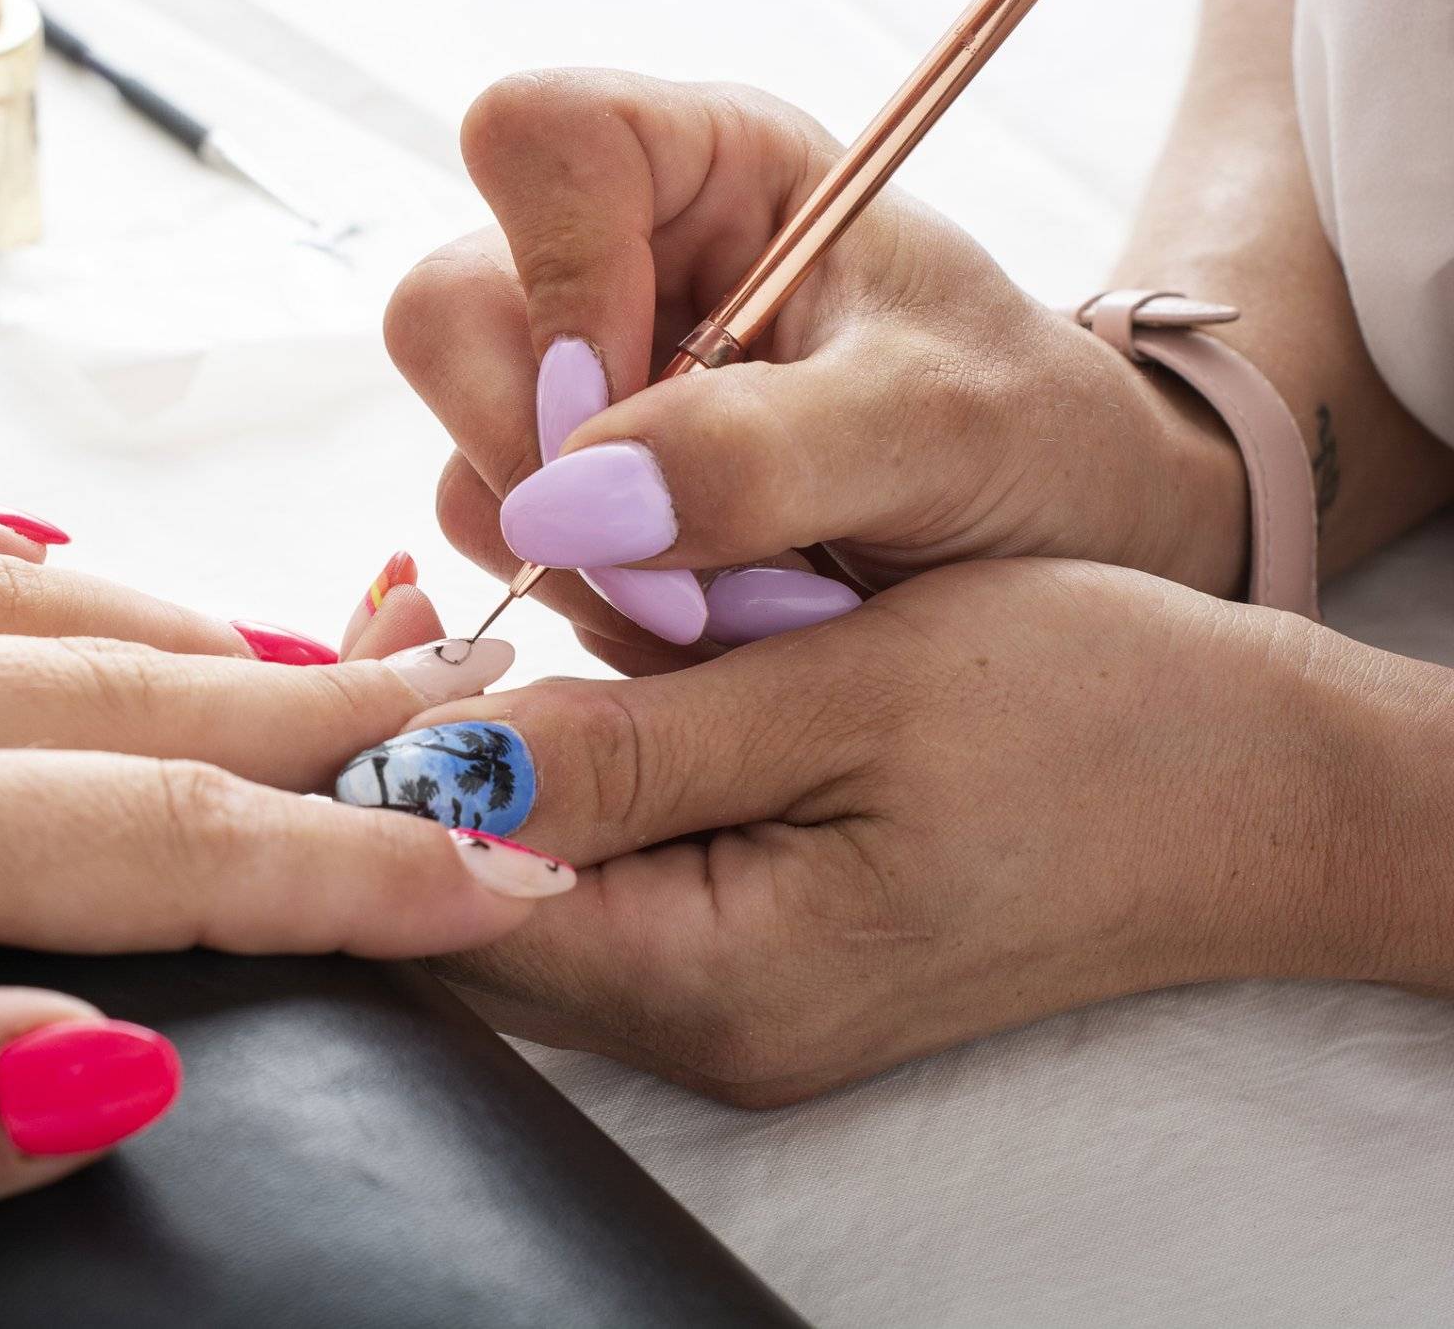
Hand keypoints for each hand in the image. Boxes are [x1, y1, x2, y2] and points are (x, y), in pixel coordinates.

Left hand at [0, 478, 564, 1325]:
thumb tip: (114, 1055)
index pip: (139, 839)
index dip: (339, 867)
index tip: (491, 877)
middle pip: (108, 690)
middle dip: (316, 731)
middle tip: (470, 744)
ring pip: (0, 592)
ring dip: (178, 634)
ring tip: (316, 682)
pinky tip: (45, 561)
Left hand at [337, 557, 1450, 1103]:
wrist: (1262, 790)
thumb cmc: (1097, 720)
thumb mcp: (852, 692)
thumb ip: (635, 742)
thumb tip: (435, 758)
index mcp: (724, 980)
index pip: (460, 910)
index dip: (383, 781)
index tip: (369, 634)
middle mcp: (707, 1025)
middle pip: (474, 915)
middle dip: (414, 767)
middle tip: (400, 605)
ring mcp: (732, 1001)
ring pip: (530, 890)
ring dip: (484, 763)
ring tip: (461, 616)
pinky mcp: (759, 953)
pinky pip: (606, 875)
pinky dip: (562, 776)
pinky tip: (563, 668)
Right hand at [386, 71, 1248, 661]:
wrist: (1056, 546)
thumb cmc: (1030, 441)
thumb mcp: (935, 428)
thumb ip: (760, 452)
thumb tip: (566, 506)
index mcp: (708, 168)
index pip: (537, 140)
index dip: (555, 274)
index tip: (634, 400)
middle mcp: (618, 265)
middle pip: (448, 318)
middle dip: (546, 464)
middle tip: (680, 558)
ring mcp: (584, 390)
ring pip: (474, 468)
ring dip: (594, 569)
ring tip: (749, 597)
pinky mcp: (579, 501)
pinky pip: (514, 563)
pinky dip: (607, 615)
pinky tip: (721, 619)